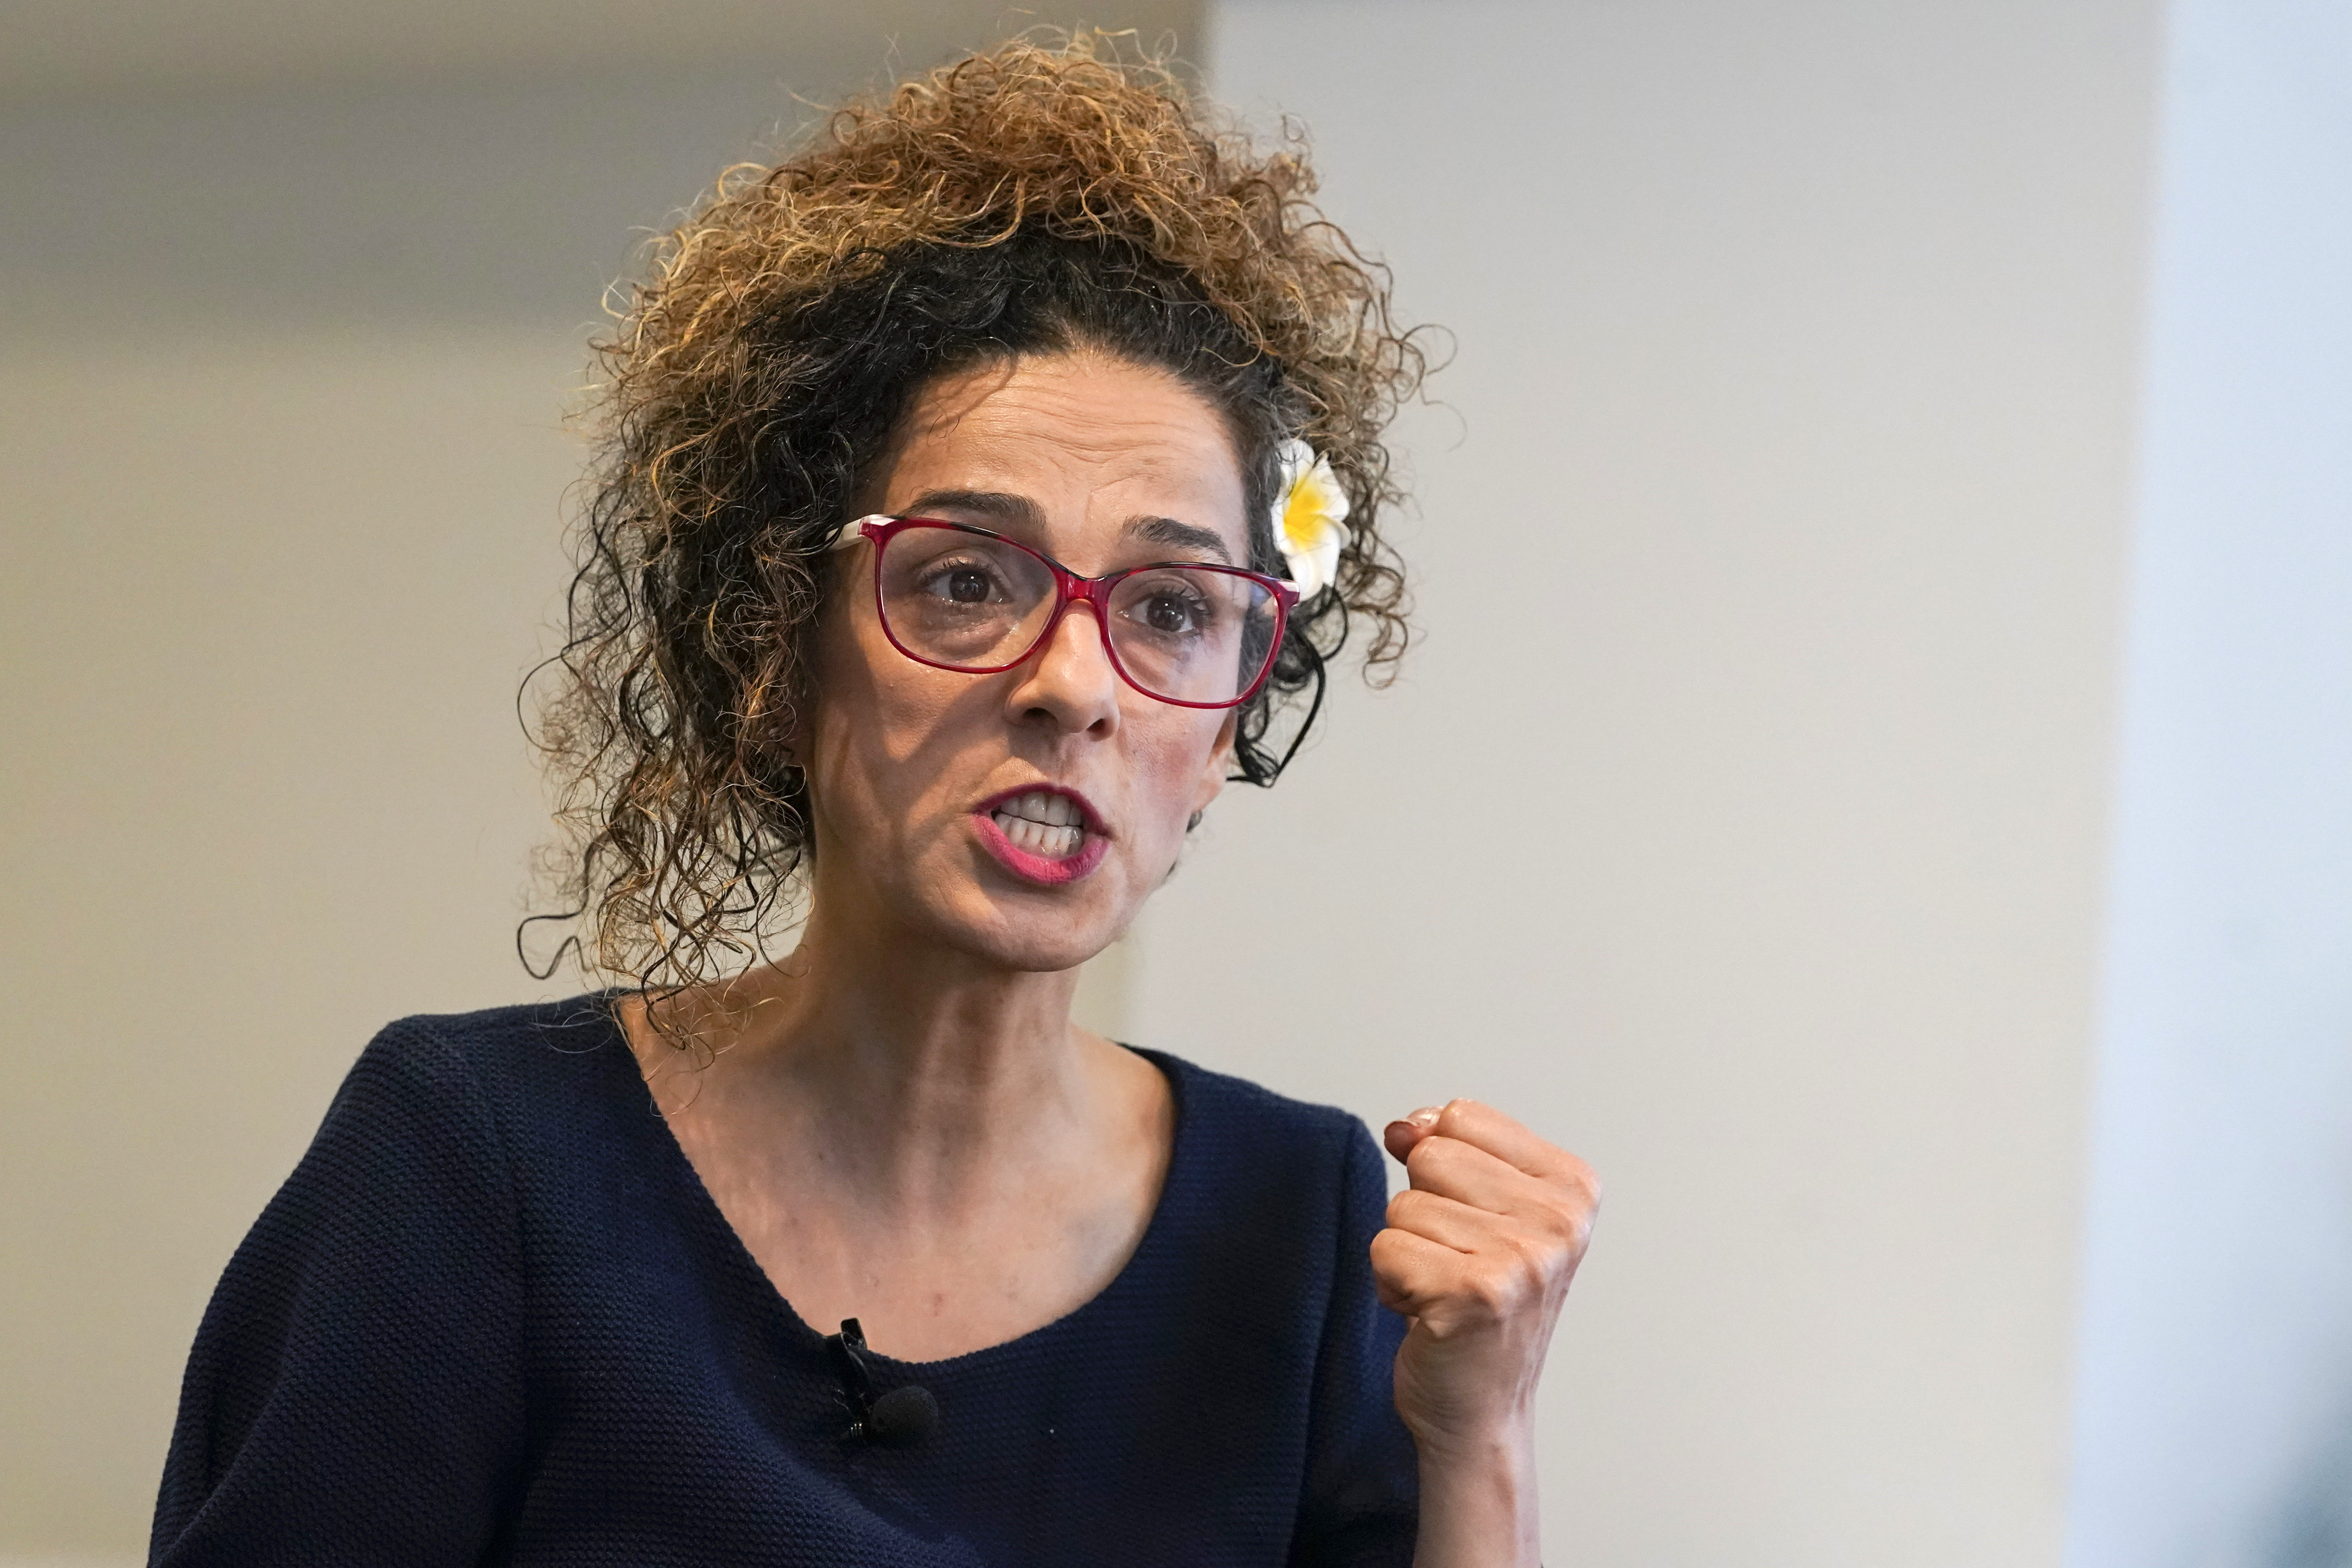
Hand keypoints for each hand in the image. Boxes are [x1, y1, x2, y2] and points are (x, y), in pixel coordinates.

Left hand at [1374, 1100, 1598, 1453]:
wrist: (1480, 1412)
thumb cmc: (1480, 1310)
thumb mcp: (1481, 1212)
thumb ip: (1446, 1151)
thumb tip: (1404, 1127)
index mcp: (1572, 1187)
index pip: (1461, 1117)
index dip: (1441, 1166)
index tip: (1470, 1220)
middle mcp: (1558, 1222)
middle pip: (1429, 1156)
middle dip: (1422, 1210)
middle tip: (1454, 1263)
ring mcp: (1522, 1259)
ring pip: (1402, 1207)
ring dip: (1406, 1253)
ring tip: (1443, 1292)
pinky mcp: (1474, 1295)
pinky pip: (1385, 1249)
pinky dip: (1390, 1285)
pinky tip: (1428, 1316)